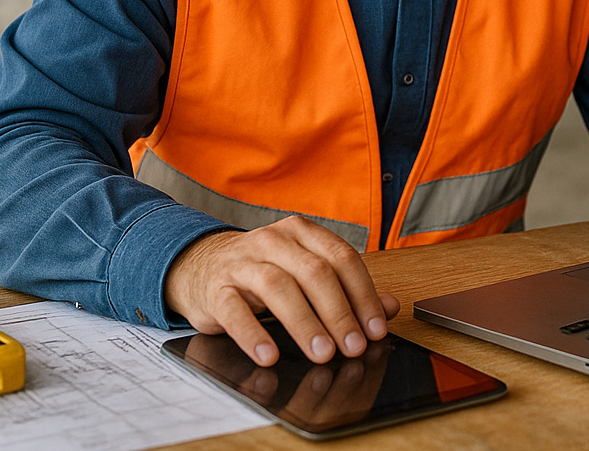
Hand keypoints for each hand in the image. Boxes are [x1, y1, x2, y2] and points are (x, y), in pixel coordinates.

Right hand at [163, 216, 400, 367]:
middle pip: (314, 273)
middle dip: (339, 312)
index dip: (363, 294)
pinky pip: (235, 310)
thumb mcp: (304, 274)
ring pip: (279, 287)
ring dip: (304, 323)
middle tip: (353, 347)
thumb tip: (389, 308)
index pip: (341, 258)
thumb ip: (347, 289)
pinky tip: (269, 356)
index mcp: (302, 232)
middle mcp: (274, 240)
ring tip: (322, 353)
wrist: (199, 267)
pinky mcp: (216, 288)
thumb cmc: (262, 273)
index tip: (375, 328)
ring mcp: (243, 262)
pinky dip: (253, 334)